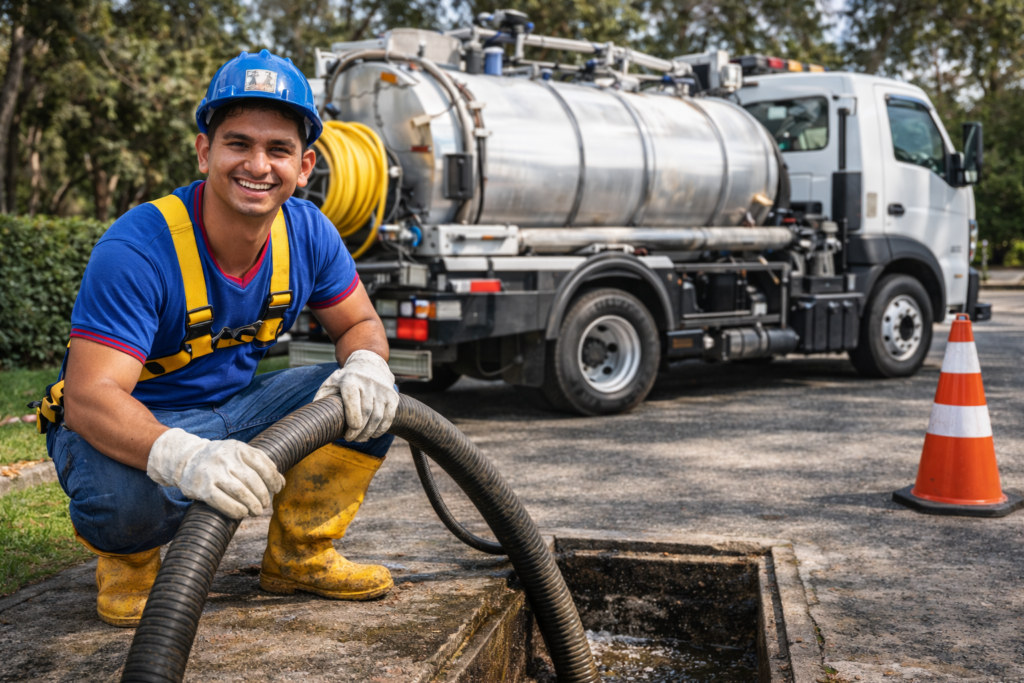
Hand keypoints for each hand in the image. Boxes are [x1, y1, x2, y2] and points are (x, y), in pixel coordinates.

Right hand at [147, 428, 285, 518]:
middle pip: (253, 480)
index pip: (263, 465)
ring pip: (240, 492)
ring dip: (252, 505)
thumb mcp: (239, 454)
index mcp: (239, 448)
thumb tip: (282, 483)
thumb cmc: (220, 460)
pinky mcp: (202, 488)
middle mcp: (226, 458)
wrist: (186, 459)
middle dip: (263, 495)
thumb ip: (260, 464)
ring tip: (257, 511)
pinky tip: (242, 513)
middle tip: (265, 504)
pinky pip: (222, 502)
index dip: (274, 479)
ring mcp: (213, 473)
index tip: (277, 489)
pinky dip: (236, 510)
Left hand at [314, 350, 396, 441]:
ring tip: (360, 439)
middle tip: (351, 439)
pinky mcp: (392, 396)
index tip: (350, 430)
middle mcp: (368, 383)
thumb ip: (321, 398)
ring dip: (369, 432)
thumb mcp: (331, 382)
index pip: (353, 398)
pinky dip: (381, 429)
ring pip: (378, 416)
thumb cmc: (346, 378)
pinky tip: (373, 434)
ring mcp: (383, 390)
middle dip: (359, 430)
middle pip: (366, 412)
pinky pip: (389, 416)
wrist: (370, 364)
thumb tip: (312, 417)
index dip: (353, 416)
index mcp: (350, 380)